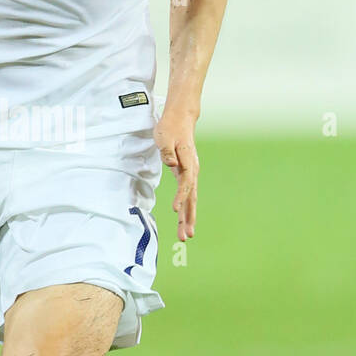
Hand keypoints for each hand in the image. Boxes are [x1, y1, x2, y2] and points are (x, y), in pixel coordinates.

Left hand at [154, 109, 198, 241]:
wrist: (180, 119)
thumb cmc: (170, 127)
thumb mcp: (163, 136)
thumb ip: (167, 151)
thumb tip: (172, 164)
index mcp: (187, 162)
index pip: (186, 183)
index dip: (181, 197)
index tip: (175, 211)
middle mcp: (192, 170)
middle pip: (191, 197)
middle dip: (189, 217)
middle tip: (186, 235)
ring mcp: (191, 173)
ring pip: (191, 199)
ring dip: (188, 217)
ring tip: (186, 235)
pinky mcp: (187, 175)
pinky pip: (187, 195)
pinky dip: (186, 209)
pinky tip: (184, 221)